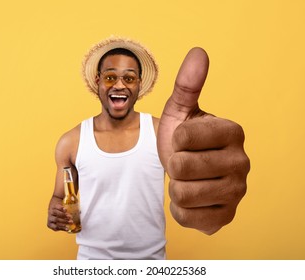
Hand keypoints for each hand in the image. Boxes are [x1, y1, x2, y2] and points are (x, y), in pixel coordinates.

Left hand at [47, 198, 72, 231]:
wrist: (53, 206)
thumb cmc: (57, 217)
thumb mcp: (59, 223)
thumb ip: (63, 226)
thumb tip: (69, 228)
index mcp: (50, 224)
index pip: (55, 227)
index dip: (62, 227)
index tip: (68, 228)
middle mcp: (50, 218)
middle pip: (57, 220)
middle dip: (65, 221)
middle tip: (71, 222)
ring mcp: (51, 211)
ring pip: (58, 214)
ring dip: (64, 215)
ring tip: (70, 217)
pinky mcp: (54, 206)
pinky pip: (58, 208)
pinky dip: (62, 209)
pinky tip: (66, 210)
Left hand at [157, 47, 249, 234]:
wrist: (188, 172)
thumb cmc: (184, 140)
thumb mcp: (180, 110)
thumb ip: (188, 83)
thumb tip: (198, 52)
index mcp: (232, 131)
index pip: (184, 136)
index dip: (174, 139)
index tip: (183, 140)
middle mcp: (242, 162)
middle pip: (181, 167)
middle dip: (174, 165)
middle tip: (185, 163)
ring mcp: (237, 192)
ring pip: (182, 193)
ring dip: (176, 186)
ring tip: (188, 180)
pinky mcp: (227, 217)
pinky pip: (187, 217)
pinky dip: (180, 208)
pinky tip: (192, 199)